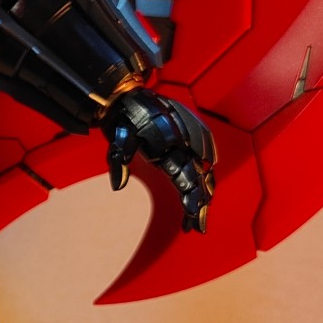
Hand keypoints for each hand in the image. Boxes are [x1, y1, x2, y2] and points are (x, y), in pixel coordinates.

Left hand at [102, 86, 214, 232]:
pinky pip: (204, 159)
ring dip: (204, 195)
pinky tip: (203, 194)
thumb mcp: (117, 139)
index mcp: (170, 146)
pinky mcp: (191, 136)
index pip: (187, 179)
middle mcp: (185, 143)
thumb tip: (118, 186)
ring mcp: (190, 139)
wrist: (128, 94)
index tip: (193, 218)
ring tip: (199, 218)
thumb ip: (119, 161)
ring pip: (205, 171)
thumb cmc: (123, 117)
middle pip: (199, 180)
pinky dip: (205, 178)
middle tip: (198, 228)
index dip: (192, 200)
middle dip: (200, 205)